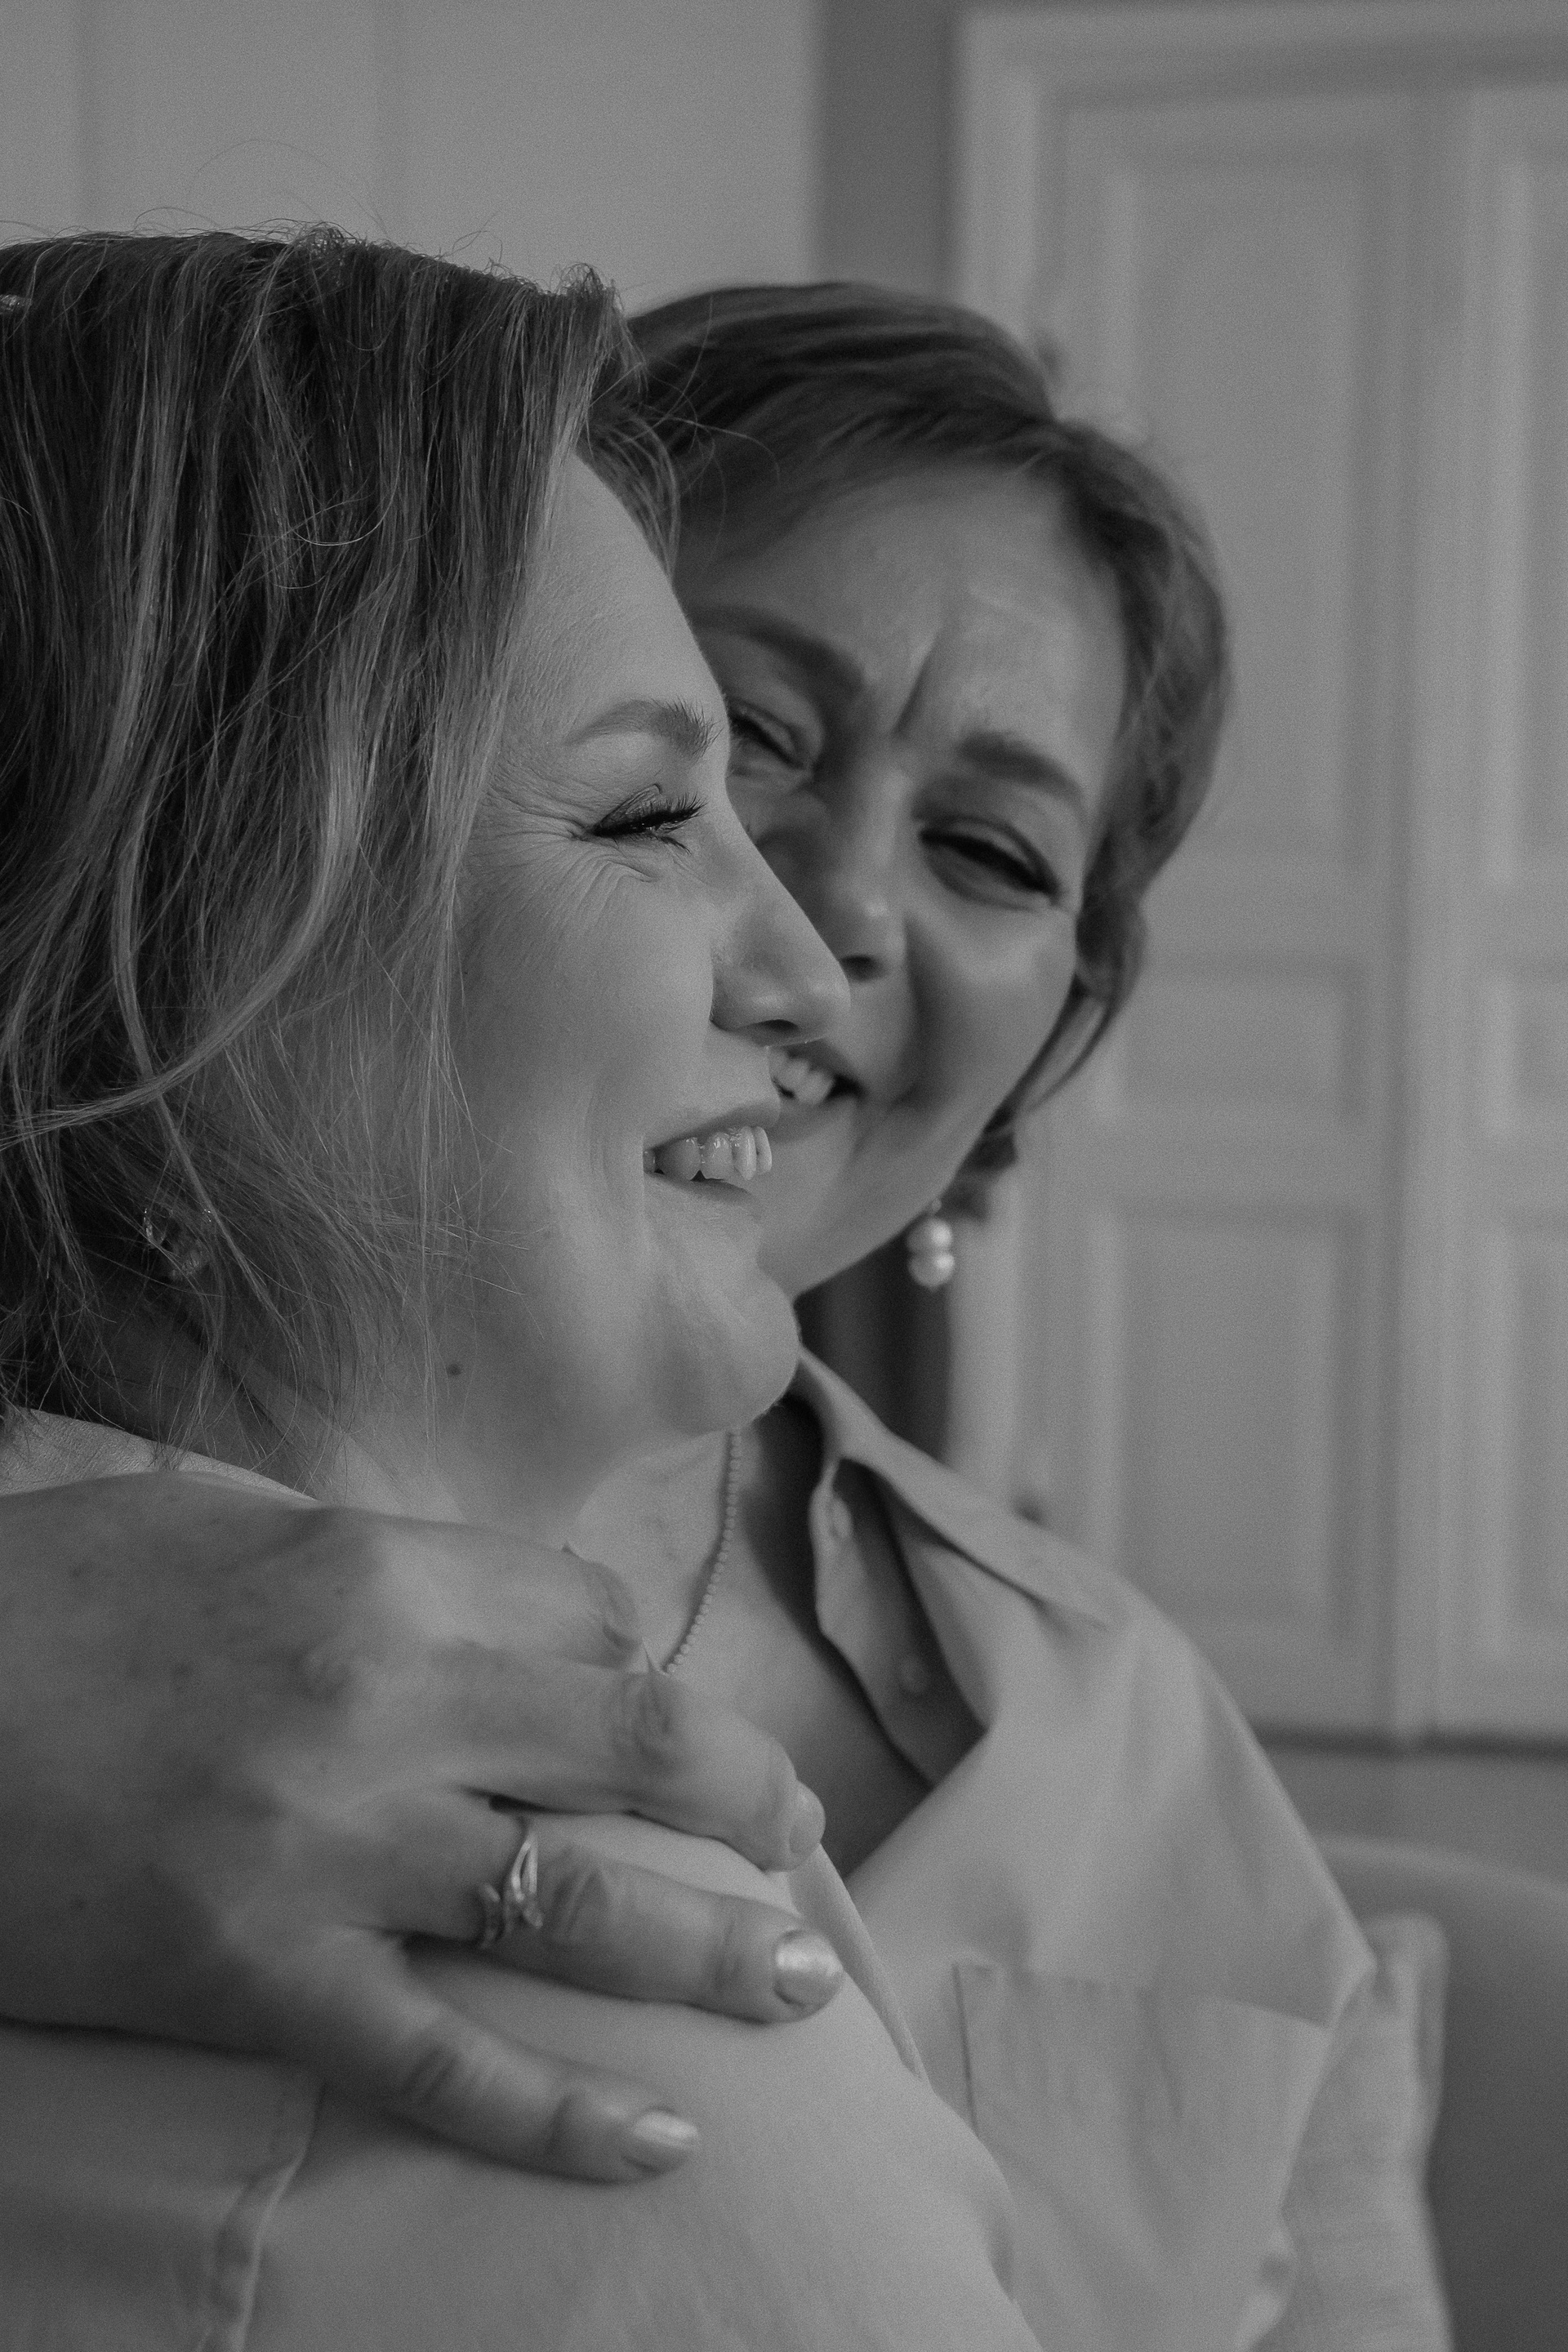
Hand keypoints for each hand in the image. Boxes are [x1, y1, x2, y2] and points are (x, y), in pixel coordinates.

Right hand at [0, 1473, 838, 2179]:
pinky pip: (444, 2064)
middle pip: (644, 1738)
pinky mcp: (259, 1979)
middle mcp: (388, 1700)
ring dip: (723, 1949)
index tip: (644, 1704)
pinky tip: (661, 2145)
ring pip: (584, 1905)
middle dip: (753, 1792)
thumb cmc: (43, 1604)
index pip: (594, 1611)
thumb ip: (361, 1553)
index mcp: (378, 1569)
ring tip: (808, 1985)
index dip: (640, 1659)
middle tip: (801, 1838)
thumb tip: (475, 1589)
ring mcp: (331, 1850)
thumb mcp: (216, 1521)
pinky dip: (563, 2115)